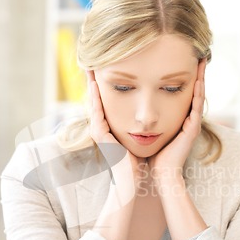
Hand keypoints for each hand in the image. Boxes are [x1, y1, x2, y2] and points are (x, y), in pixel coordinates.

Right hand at [87, 72, 145, 186]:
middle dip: (94, 80)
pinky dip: (94, 98)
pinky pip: (96, 112)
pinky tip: (94, 84)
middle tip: (92, 60)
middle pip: (96, 98)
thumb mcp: (139, 134)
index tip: (106, 65)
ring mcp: (98, 131)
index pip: (106, 100)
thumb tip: (150, 110)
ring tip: (90, 67)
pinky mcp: (99, 135)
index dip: (106, 83)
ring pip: (93, 102)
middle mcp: (102, 127)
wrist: (136, 179)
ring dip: (91, 84)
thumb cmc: (141, 160)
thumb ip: (140, 122)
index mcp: (110, 126)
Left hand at [148, 59, 205, 179]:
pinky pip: (197, 107)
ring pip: (198, 95)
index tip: (179, 59)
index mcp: (177, 118)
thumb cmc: (151, 155)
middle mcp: (187, 119)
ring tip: (201, 60)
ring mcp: (191, 124)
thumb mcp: (148, 130)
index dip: (181, 77)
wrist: (159, 174)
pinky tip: (198, 80)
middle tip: (195, 53)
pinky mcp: (192, 129)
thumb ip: (145, 118)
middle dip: (194, 73)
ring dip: (200, 78)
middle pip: (193, 90)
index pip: (180, 92)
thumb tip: (133, 107)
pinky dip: (198, 93)